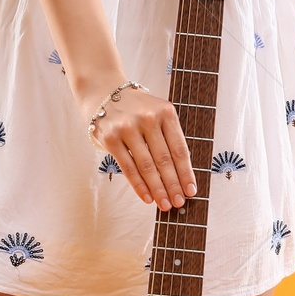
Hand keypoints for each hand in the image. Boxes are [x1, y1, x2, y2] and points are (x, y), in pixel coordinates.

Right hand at [88, 86, 197, 211]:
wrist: (103, 91)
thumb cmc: (136, 109)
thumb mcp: (158, 113)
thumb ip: (168, 137)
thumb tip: (180, 175)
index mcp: (166, 112)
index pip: (179, 149)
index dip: (186, 173)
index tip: (191, 191)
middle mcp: (148, 118)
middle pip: (164, 159)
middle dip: (173, 185)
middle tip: (179, 202)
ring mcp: (128, 128)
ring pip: (147, 166)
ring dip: (158, 189)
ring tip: (165, 204)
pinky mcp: (111, 138)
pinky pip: (128, 167)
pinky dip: (139, 185)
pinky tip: (147, 197)